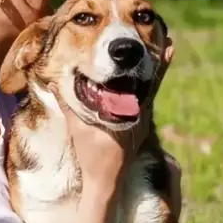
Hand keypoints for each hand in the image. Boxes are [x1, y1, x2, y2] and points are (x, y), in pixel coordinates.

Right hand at [48, 39, 174, 195]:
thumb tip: (54, 83)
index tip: (167, 47)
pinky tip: (147, 79)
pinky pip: (146, 103)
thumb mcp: (77, 128)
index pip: (148, 85)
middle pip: (153, 85)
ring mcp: (142, 122)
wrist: (105, 180)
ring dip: (155, 74)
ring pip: (151, 93)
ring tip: (166, 52)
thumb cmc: (91, 154)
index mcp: (130, 114)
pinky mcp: (139, 127)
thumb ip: (68, 105)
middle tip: (168, 42)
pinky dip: (148, 89)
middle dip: (159, 64)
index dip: (158, 66)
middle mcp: (141, 116)